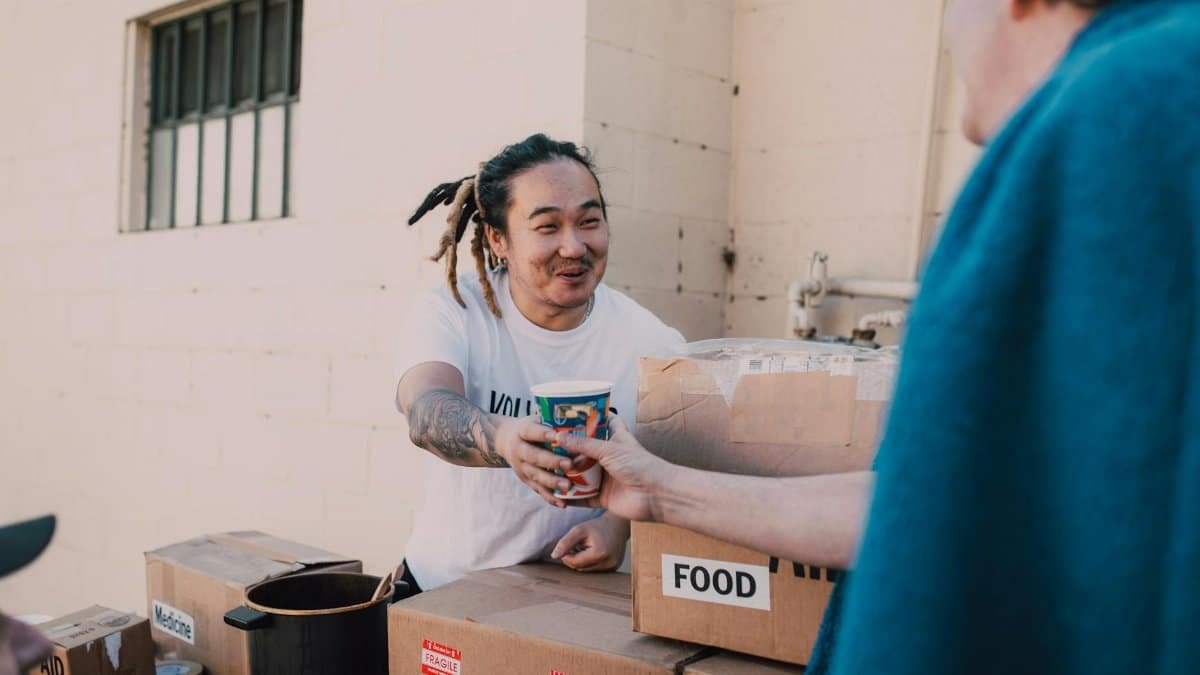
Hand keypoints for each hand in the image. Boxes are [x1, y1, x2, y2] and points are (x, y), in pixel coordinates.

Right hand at [495, 415, 572, 506]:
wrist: (502, 438)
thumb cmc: (529, 426)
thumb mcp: (538, 417)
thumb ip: (554, 420)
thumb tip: (581, 415)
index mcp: (522, 430)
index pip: (530, 431)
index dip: (542, 434)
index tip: (556, 435)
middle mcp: (518, 449)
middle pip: (534, 456)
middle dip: (551, 461)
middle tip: (568, 463)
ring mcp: (521, 467)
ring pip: (537, 476)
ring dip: (552, 481)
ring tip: (567, 485)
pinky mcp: (528, 481)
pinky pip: (540, 491)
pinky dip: (551, 497)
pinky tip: (563, 503)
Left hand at [551, 513, 628, 571]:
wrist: (618, 524)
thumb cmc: (597, 526)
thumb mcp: (579, 530)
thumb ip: (565, 542)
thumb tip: (553, 556)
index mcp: (599, 553)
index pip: (575, 562)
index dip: (566, 556)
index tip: (566, 546)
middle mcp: (608, 563)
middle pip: (580, 568)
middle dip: (574, 559)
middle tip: (575, 546)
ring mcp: (612, 567)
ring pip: (587, 570)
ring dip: (581, 561)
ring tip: (584, 547)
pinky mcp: (614, 568)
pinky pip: (595, 569)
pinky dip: (590, 562)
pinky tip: (592, 551)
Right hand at [555, 415, 673, 521]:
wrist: (657, 495)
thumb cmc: (640, 465)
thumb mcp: (609, 449)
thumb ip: (584, 444)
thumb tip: (559, 438)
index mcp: (615, 440)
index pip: (603, 422)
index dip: (590, 417)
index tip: (570, 413)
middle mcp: (608, 458)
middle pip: (584, 451)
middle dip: (568, 450)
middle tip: (546, 444)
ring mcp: (605, 478)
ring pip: (579, 475)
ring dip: (565, 474)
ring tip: (545, 468)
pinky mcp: (602, 497)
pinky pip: (581, 498)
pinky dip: (569, 497)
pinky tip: (554, 493)